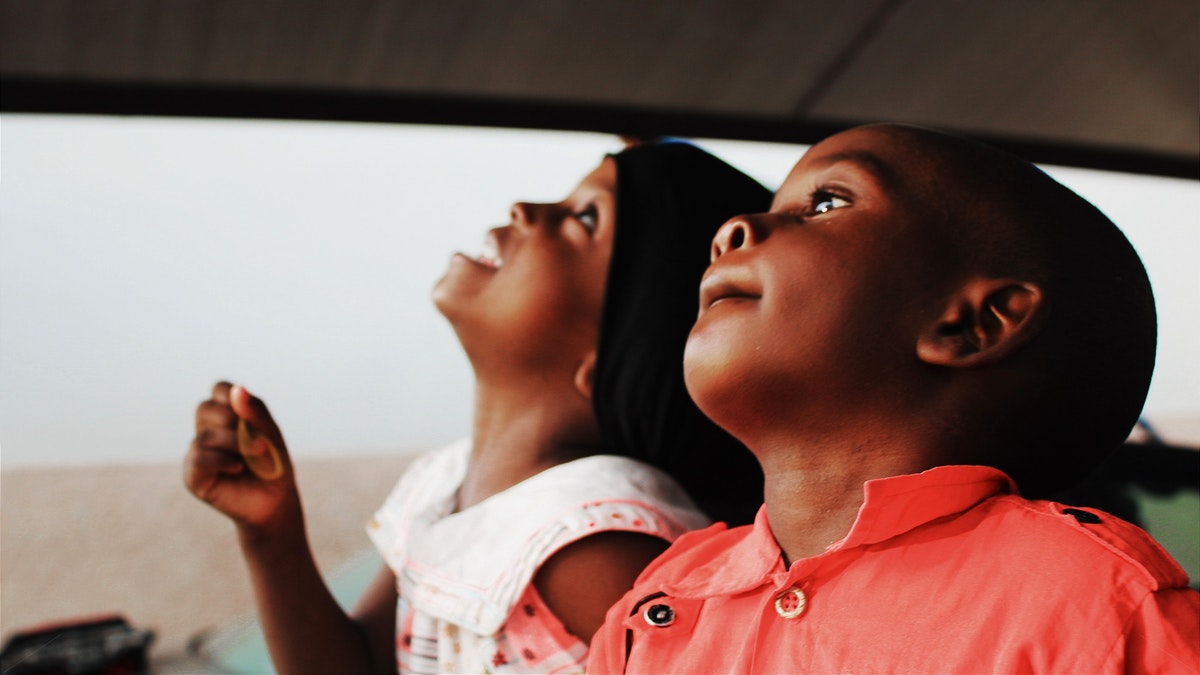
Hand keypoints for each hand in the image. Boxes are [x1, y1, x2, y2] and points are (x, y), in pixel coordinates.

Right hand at [185, 381, 300, 531]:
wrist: (274, 500)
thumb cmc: (273, 463)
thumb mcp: (269, 433)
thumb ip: (254, 411)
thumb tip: (237, 389)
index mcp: (226, 414)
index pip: (219, 389)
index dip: (232, 397)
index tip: (250, 414)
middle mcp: (207, 430)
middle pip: (205, 408)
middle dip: (233, 421)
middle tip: (256, 440)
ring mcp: (197, 452)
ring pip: (205, 434)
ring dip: (235, 443)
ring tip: (255, 455)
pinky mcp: (192, 474)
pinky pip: (198, 459)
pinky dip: (223, 461)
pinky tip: (238, 468)